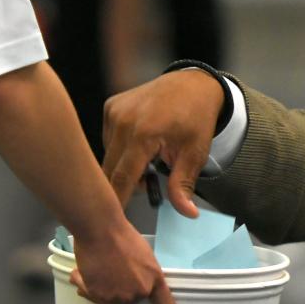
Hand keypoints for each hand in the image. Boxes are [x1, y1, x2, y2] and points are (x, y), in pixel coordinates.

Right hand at [70, 220, 183, 303]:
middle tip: (108, 270)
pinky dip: (84, 284)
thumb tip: (124, 284)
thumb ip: (139, 274)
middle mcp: (138, 292)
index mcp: (154, 280)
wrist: (100, 228)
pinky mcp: (99, 295)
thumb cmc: (119, 235)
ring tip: (94, 266)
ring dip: (98, 287)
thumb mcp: (141, 255)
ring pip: (107, 300)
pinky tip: (83, 269)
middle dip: (117, 290)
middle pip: (128, 302)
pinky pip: (90, 295)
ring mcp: (118, 295)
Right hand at [103, 70, 223, 217]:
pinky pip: (107, 139)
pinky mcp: (110, 106)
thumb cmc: (196, 118)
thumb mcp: (195, 153)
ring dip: (122, 166)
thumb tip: (187, 213)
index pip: (122, 178)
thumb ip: (183, 185)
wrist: (194, 84)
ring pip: (107, 155)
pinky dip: (120, 149)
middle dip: (122, 185)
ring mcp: (114, 111)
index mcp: (144, 134)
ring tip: (147, 160)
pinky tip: (138, 143)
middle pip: (110, 169)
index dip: (118, 200)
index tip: (115, 219)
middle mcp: (123, 121)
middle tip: (144, 186)